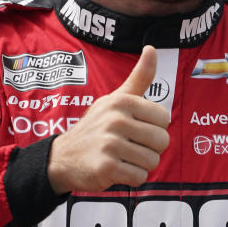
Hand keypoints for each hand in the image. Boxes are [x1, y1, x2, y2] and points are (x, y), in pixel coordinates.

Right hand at [47, 45, 169, 193]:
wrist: (63, 157)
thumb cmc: (97, 126)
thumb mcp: (116, 98)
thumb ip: (139, 77)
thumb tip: (152, 48)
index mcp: (122, 101)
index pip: (164, 119)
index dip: (154, 128)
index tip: (136, 129)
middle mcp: (116, 120)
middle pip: (162, 141)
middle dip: (150, 149)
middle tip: (130, 147)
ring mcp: (110, 144)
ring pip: (152, 161)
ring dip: (141, 165)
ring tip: (122, 158)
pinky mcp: (106, 168)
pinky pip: (139, 177)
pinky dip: (132, 178)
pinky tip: (116, 169)